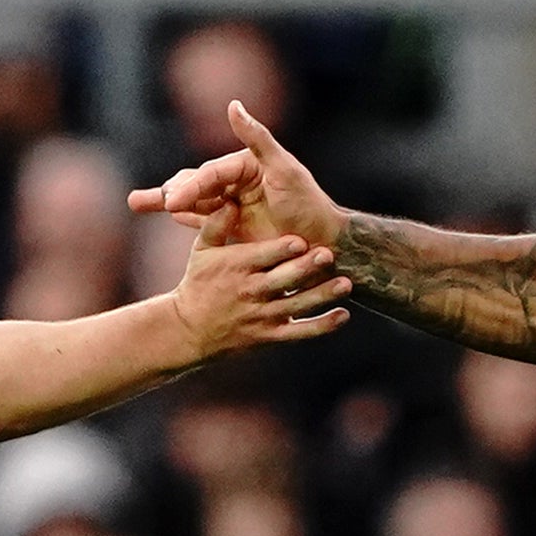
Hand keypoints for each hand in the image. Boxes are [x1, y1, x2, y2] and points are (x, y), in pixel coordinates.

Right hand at [128, 101, 347, 250]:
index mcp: (244, 165)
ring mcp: (232, 203)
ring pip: (192, 200)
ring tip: (137, 202)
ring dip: (164, 201)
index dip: (191, 187)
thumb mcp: (284, 169)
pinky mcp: (232, 225)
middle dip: (168, 192)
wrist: (320, 242)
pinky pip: (201, 219)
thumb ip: (258, 138)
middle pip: (194, 185)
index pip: (210, 175)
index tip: (173, 201)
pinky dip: (182, 217)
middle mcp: (235, 181)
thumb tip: (232, 104)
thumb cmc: (307, 205)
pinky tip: (164, 215)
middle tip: (141, 201)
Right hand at [169, 211, 348, 359]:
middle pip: (283, 279)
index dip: (281, 249)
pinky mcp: (271, 335)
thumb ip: (216, 225)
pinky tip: (343, 316)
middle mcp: (251, 291)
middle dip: (306, 268)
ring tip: (346, 284)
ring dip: (322, 295)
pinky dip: (322, 326)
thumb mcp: (201, 251)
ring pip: (296, 305)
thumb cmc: (199, 284)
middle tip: (329, 255)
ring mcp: (262, 315)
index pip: (262, 257)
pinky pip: (299, 331)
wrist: (190, 330)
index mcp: (236, 267)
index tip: (300, 240)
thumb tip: (230, 200)